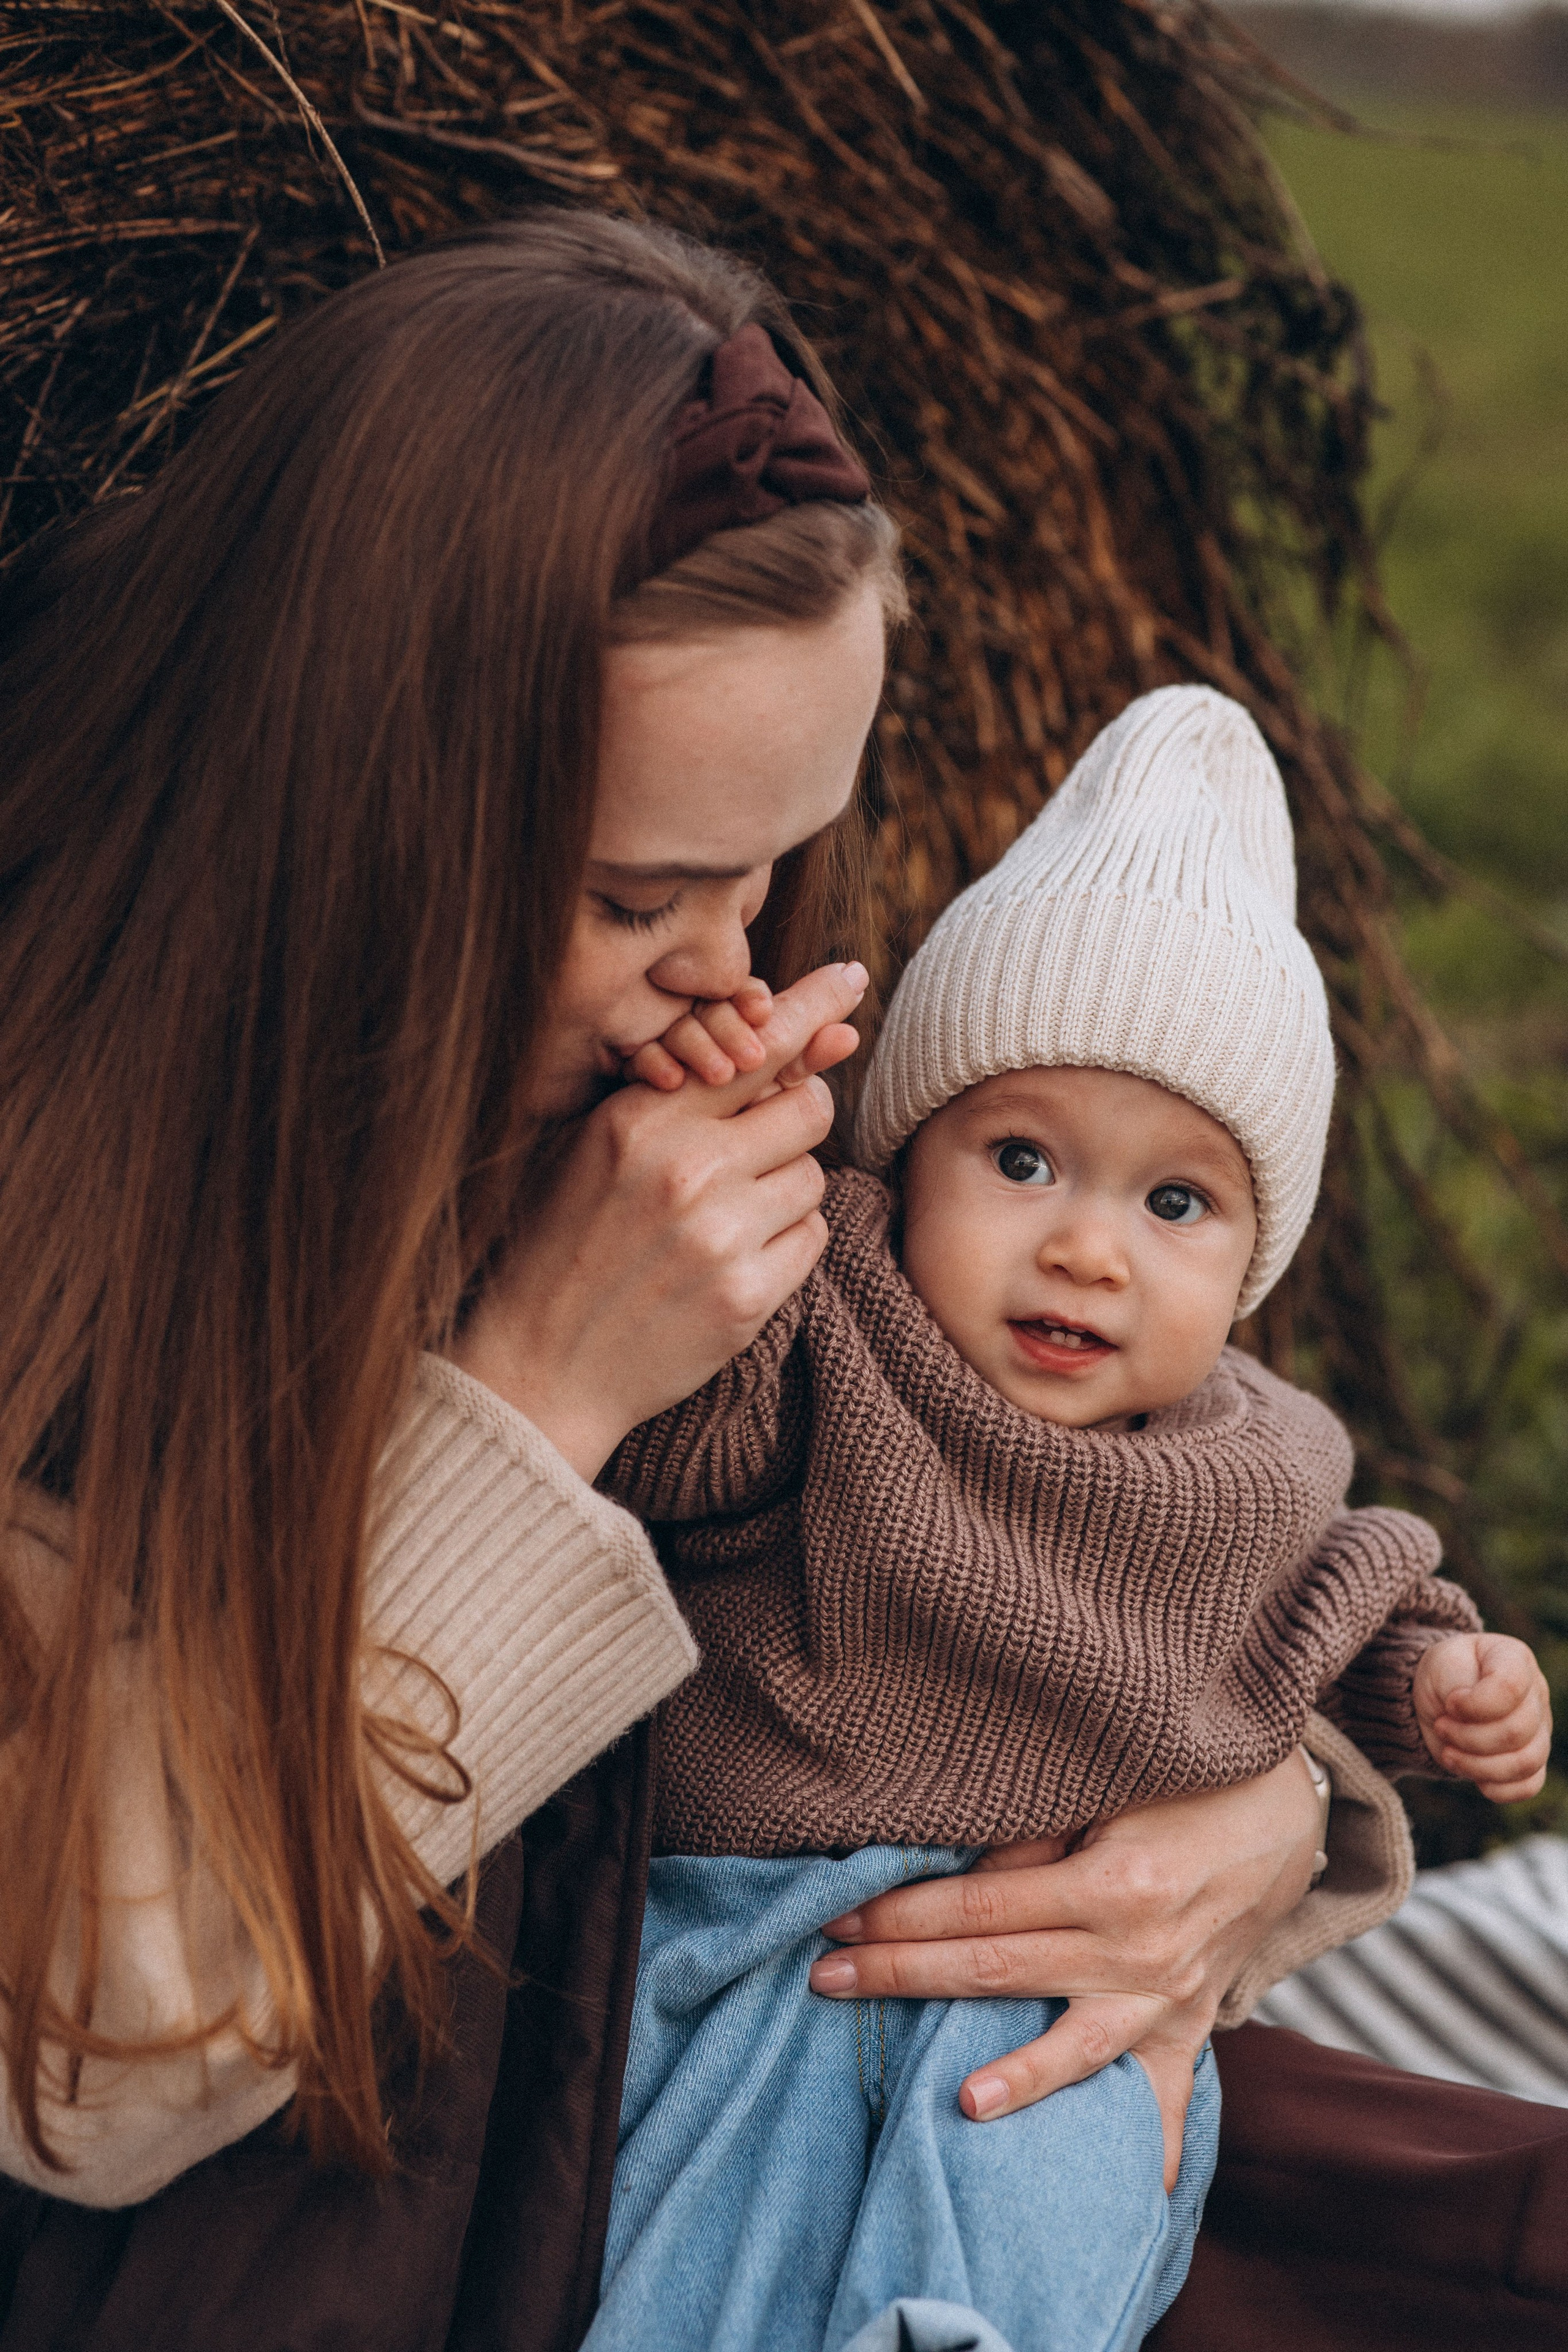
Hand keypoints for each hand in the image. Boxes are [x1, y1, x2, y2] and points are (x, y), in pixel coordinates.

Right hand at [450, 963, 866, 1481]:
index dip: (811, 1008)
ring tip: (722, 1221)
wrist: (539, 1364)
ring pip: (814, 1177)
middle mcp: (685, 1171)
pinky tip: (731, 1262)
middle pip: (810, 1107)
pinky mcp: (748, 1298)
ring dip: (785, 1192)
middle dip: (795, 1121)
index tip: (850, 979)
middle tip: (754, 1151)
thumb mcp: (599, 1150)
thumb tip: (808, 1043)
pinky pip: (812, 1239)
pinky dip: (785, 1244)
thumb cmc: (569, 1244)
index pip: (755, 1045)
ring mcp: (720, 1236)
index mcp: (641, 1121)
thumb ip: (685, 1096)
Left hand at [807, 1751, 1323, 2189]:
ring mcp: (1169, 1996)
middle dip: (905, 1974)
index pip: (979, 1909)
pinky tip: (1140, 2196)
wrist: (1285, 1809)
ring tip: (958, 2103)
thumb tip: (956, 1879)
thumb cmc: (1180, 1784)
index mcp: (1112, 1882)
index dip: (902, 1915)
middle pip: (1000, 1970)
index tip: (837, 1922)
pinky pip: (1169, 2094)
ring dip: (1014, 2078)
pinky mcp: (1191, 2020)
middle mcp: (1140, 1950)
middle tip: (826, 1979)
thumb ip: (1033, 1841)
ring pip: (1074, 2049)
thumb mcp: (1104, 1789)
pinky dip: (1155, 2145)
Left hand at [1414, 1633, 1550, 1801]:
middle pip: (1516, 1732)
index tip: (1450, 1702)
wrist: (1440, 1696)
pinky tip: (1472, 1775)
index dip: (1475, 1704)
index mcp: (1516, 1659)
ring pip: (1525, 1763)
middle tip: (1441, 1726)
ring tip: (1448, 1752)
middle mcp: (1536, 1695)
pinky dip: (1497, 1787)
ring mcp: (1539, 1730)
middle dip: (1467, 1737)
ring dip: (1477, 1766)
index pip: (1510, 1687)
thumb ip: (1457, 1682)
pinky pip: (1528, 1785)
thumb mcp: (1442, 1662)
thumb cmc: (1444, 1673)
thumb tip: (1467, 1715)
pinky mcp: (1531, 1760)